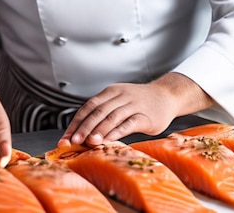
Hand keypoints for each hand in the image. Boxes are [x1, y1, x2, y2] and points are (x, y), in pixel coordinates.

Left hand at [58, 72, 212, 146]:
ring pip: (112, 117)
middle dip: (84, 128)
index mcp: (111, 92)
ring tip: (89, 142)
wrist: (167, 95)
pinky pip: (129, 123)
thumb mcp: (119, 100)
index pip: (89, 107)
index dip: (76, 122)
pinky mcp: (146, 116)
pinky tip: (109, 140)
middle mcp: (120, 96)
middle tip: (73, 142)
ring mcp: (133, 105)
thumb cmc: (140, 102)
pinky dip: (117, 131)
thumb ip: (104, 113)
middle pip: (98, 111)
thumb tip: (81, 133)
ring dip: (99, 130)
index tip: (66, 137)